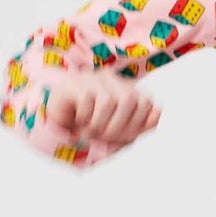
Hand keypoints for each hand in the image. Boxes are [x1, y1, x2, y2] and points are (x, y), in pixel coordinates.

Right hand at [45, 71, 161, 149]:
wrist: (57, 126)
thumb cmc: (91, 128)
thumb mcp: (120, 133)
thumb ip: (141, 125)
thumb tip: (158, 113)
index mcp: (127, 89)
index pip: (147, 103)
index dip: (138, 125)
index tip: (121, 137)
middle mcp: (113, 80)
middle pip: (131, 100)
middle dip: (119, 127)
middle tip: (103, 136)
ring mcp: (93, 79)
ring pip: (110, 101)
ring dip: (100, 124)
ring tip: (89, 132)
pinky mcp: (75, 83)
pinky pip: (88, 100)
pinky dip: (85, 119)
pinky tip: (78, 123)